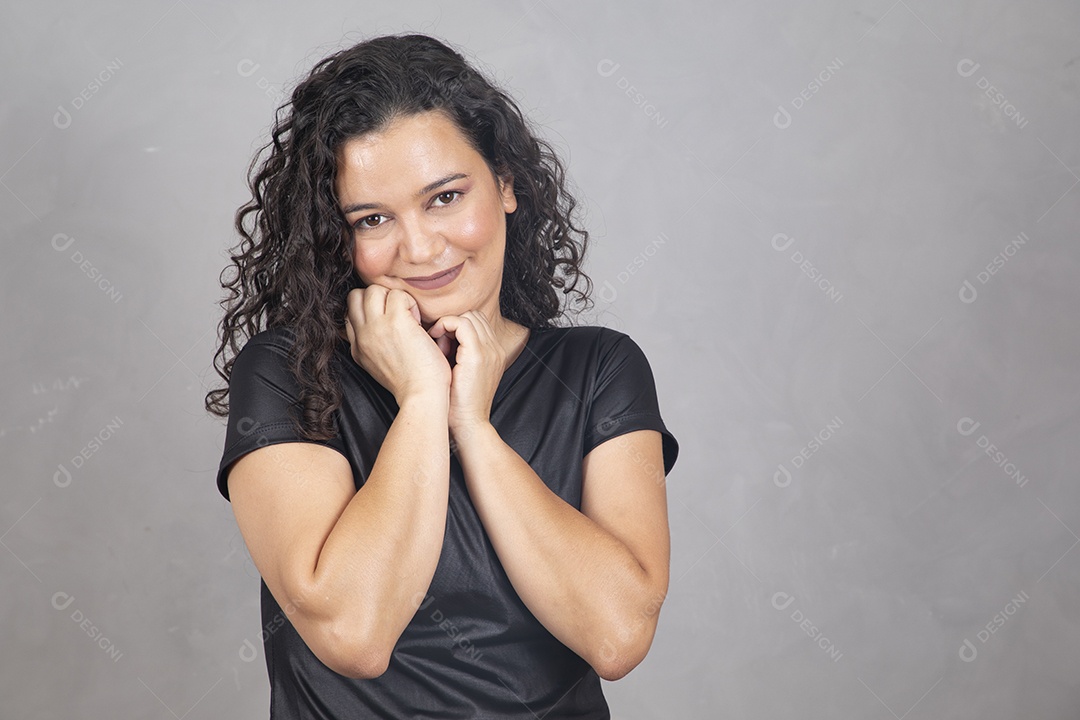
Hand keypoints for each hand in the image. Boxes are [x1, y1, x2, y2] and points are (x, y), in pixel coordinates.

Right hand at [343, 285, 449, 403]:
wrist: (421, 395)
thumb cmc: (411, 383)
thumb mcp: (378, 366)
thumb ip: (370, 347)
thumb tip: (371, 331)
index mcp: (358, 348)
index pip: (349, 314)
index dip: (368, 311)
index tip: (387, 322)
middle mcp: (363, 336)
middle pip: (355, 296)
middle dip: (377, 298)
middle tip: (397, 315)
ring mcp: (377, 327)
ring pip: (374, 290)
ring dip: (394, 298)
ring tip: (408, 317)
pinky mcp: (396, 322)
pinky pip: (398, 294)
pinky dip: (411, 303)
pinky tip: (418, 321)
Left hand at [426, 311, 506, 436]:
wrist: (468, 425)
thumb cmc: (457, 404)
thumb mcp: (461, 374)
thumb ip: (458, 354)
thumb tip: (441, 337)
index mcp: (493, 353)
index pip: (477, 323)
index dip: (456, 326)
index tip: (440, 341)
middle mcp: (495, 349)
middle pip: (475, 316)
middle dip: (453, 323)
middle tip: (438, 341)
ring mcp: (490, 351)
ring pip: (469, 316)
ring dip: (449, 324)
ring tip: (437, 343)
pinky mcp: (478, 355)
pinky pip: (462, 323)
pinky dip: (445, 326)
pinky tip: (435, 339)